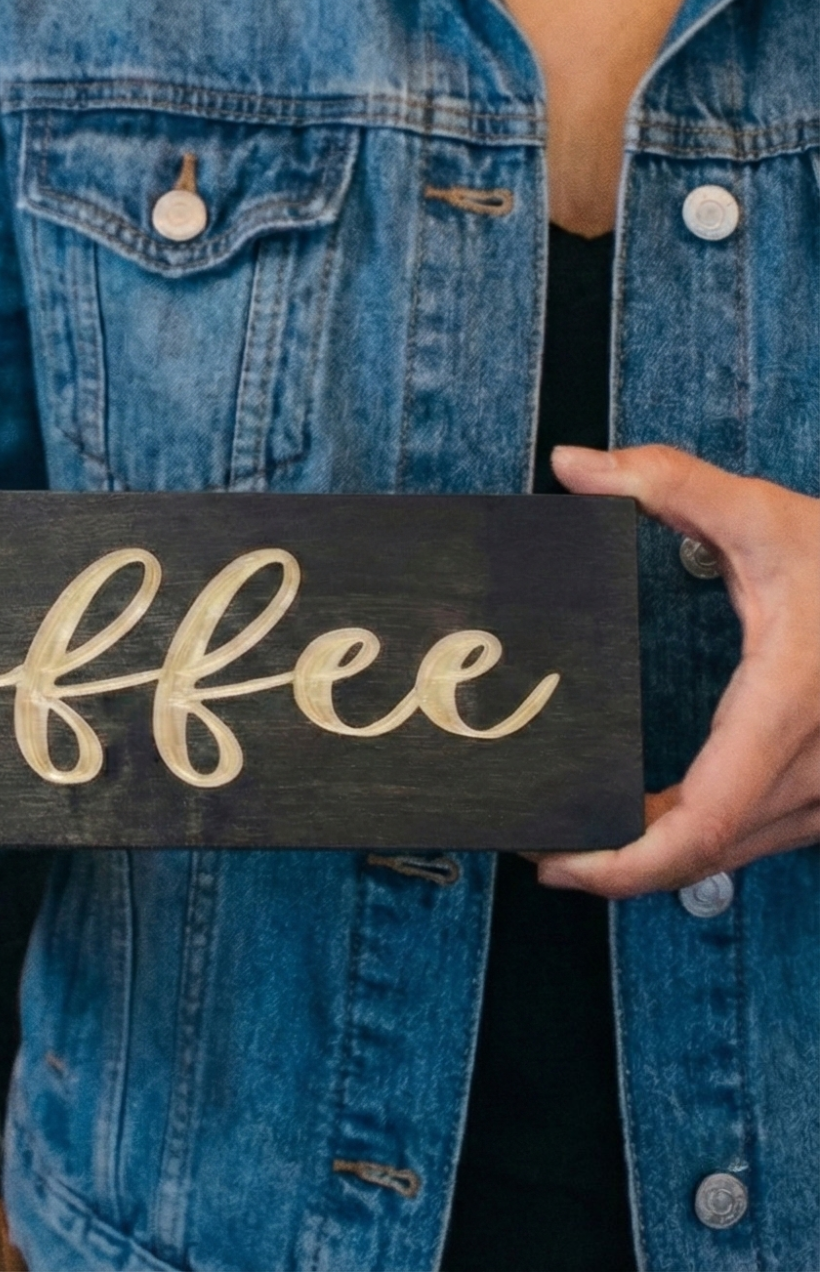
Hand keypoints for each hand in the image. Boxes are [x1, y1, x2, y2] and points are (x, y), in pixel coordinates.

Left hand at [540, 445, 819, 898]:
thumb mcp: (764, 514)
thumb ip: (668, 483)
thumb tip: (573, 464)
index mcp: (789, 708)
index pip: (702, 821)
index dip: (625, 860)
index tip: (556, 863)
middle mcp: (818, 770)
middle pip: (704, 852)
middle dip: (616, 862)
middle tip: (536, 845)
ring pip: (732, 851)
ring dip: (653, 855)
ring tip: (570, 834)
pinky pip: (754, 835)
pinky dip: (694, 839)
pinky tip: (639, 820)